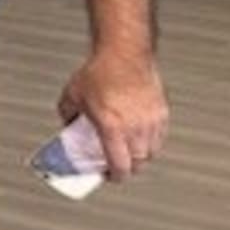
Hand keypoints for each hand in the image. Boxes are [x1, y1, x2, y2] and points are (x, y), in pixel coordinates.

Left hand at [58, 51, 168, 180]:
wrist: (124, 53)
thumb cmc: (100, 71)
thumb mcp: (72, 95)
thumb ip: (68, 115)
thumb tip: (68, 125)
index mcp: (112, 127)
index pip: (119, 165)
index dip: (115, 176)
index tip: (109, 176)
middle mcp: (136, 128)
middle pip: (138, 162)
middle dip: (127, 167)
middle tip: (117, 165)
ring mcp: (152, 120)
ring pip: (151, 151)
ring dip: (140, 156)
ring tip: (128, 152)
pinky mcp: (162, 112)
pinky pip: (159, 136)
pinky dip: (151, 142)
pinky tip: (140, 137)